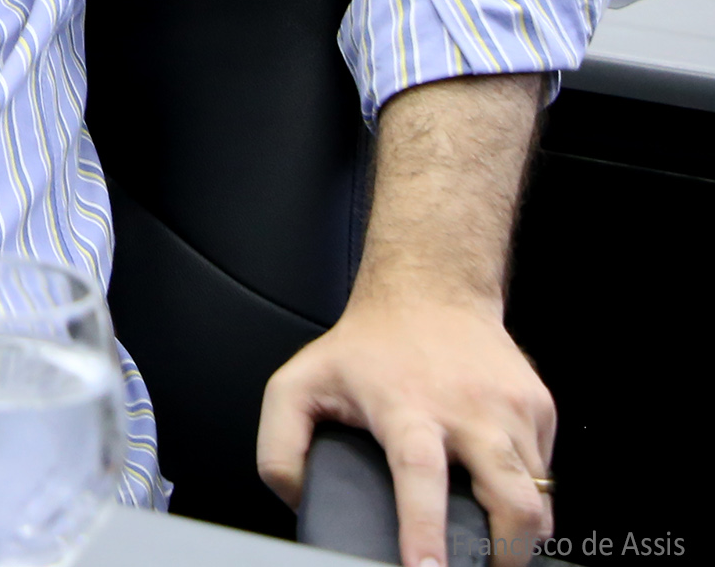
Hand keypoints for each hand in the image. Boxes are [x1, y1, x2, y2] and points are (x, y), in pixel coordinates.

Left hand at [258, 294, 554, 565]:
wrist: (430, 288)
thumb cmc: (367, 344)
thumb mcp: (300, 383)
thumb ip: (281, 445)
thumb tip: (296, 501)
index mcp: (406, 407)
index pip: (420, 476)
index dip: (426, 531)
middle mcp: (467, 410)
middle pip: (512, 500)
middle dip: (508, 551)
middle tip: (484, 566)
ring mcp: (511, 409)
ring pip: (538, 495)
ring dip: (521, 527)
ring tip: (492, 536)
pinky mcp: (539, 408)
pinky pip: (545, 470)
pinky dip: (527, 490)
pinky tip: (497, 481)